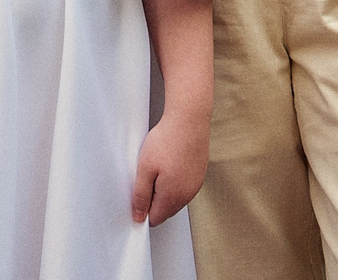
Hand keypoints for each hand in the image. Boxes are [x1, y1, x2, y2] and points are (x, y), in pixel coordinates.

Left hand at [133, 107, 207, 224]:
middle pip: (166, 210)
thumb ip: (141, 195)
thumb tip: (139, 216)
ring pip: (175, 198)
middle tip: (146, 176)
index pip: (155, 219)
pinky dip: (175, 180)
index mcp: (173, 197)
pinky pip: (184, 186)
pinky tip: (169, 163)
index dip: (143, 210)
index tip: (137, 195)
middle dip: (153, 200)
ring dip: (164, 190)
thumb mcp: (145, 168)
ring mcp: (195, 185)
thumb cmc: (168, 140)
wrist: (189, 119)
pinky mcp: (199, 174)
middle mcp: (187, 195)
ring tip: (158, 167)